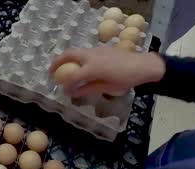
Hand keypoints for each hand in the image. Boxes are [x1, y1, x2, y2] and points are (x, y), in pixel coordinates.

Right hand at [49, 47, 165, 96]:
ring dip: (65, 58)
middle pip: (68, 55)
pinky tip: (79, 65)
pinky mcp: (101, 48)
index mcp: (92, 68)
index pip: (72, 77)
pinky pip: (84, 51)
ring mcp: (96, 50)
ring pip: (75, 51)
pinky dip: (76, 57)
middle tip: (51, 71)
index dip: (66, 86)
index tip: (64, 92)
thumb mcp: (107, 88)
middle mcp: (91, 56)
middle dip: (56, 62)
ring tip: (61, 67)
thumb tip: (74, 93)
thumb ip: (88, 89)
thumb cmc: (126, 80)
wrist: (143, 66)